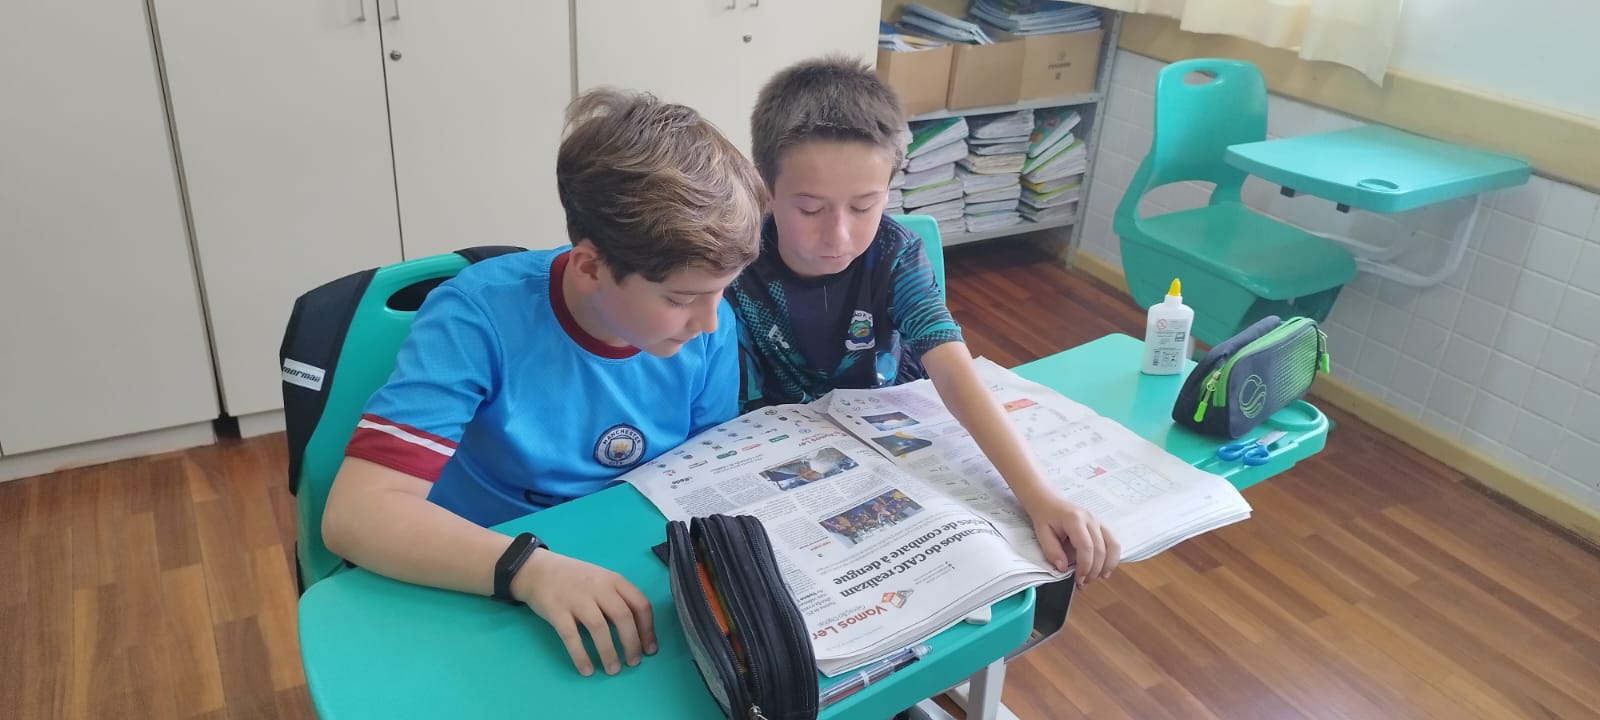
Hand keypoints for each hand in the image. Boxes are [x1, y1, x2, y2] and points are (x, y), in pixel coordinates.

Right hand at [512, 550, 656, 675]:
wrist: (537, 569)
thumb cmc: (574, 579)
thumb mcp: (601, 579)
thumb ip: (618, 598)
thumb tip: (636, 632)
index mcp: (614, 580)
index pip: (640, 604)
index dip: (648, 629)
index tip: (649, 649)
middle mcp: (598, 587)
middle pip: (623, 617)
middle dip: (632, 644)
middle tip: (633, 663)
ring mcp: (577, 598)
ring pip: (599, 628)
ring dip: (609, 653)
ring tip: (613, 670)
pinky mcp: (557, 611)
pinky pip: (571, 637)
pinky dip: (581, 656)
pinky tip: (587, 669)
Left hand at [1021, 492, 1118, 586]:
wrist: (1049, 502)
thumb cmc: (1046, 517)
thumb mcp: (1042, 534)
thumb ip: (1052, 551)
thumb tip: (1063, 568)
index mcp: (1074, 519)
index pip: (1086, 546)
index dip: (1085, 566)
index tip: (1079, 579)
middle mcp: (1090, 519)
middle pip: (1101, 549)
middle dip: (1094, 570)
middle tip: (1084, 582)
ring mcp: (1098, 522)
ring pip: (1113, 546)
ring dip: (1108, 565)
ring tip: (1097, 578)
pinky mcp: (1102, 526)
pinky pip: (1113, 543)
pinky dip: (1112, 558)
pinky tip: (1104, 569)